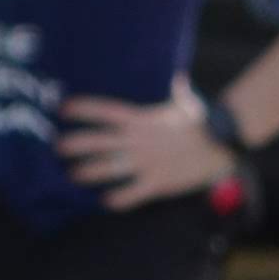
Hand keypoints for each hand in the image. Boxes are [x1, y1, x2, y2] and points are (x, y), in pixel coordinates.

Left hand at [59, 89, 229, 207]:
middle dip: (74, 144)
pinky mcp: (158, 181)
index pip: (105, 111)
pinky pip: (131, 193)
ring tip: (72, 176)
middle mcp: (139, 139)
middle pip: (98, 141)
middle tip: (56, 148)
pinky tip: (105, 202)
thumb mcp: (185, 102)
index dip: (82, 109)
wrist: (223, 142)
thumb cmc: (202, 121)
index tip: (62, 109)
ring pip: (108, 168)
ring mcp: (146, 161)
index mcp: (141, 118)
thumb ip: (176, 90)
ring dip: (87, 173)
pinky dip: (117, 198)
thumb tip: (178, 77)